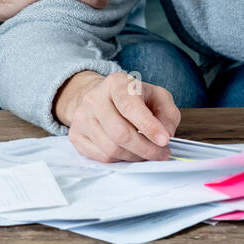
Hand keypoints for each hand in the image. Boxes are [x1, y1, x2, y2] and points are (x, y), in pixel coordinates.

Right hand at [54, 70, 180, 162]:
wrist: (101, 98)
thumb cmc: (133, 98)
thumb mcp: (157, 96)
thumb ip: (167, 114)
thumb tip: (165, 135)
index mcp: (116, 83)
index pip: (130, 106)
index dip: (149, 126)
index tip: (164, 141)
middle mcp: (94, 98)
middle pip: (120, 133)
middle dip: (145, 149)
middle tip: (161, 154)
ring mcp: (82, 117)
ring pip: (110, 149)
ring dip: (134, 157)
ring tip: (146, 153)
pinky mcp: (76, 135)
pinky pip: (100, 157)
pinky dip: (120, 160)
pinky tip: (129, 153)